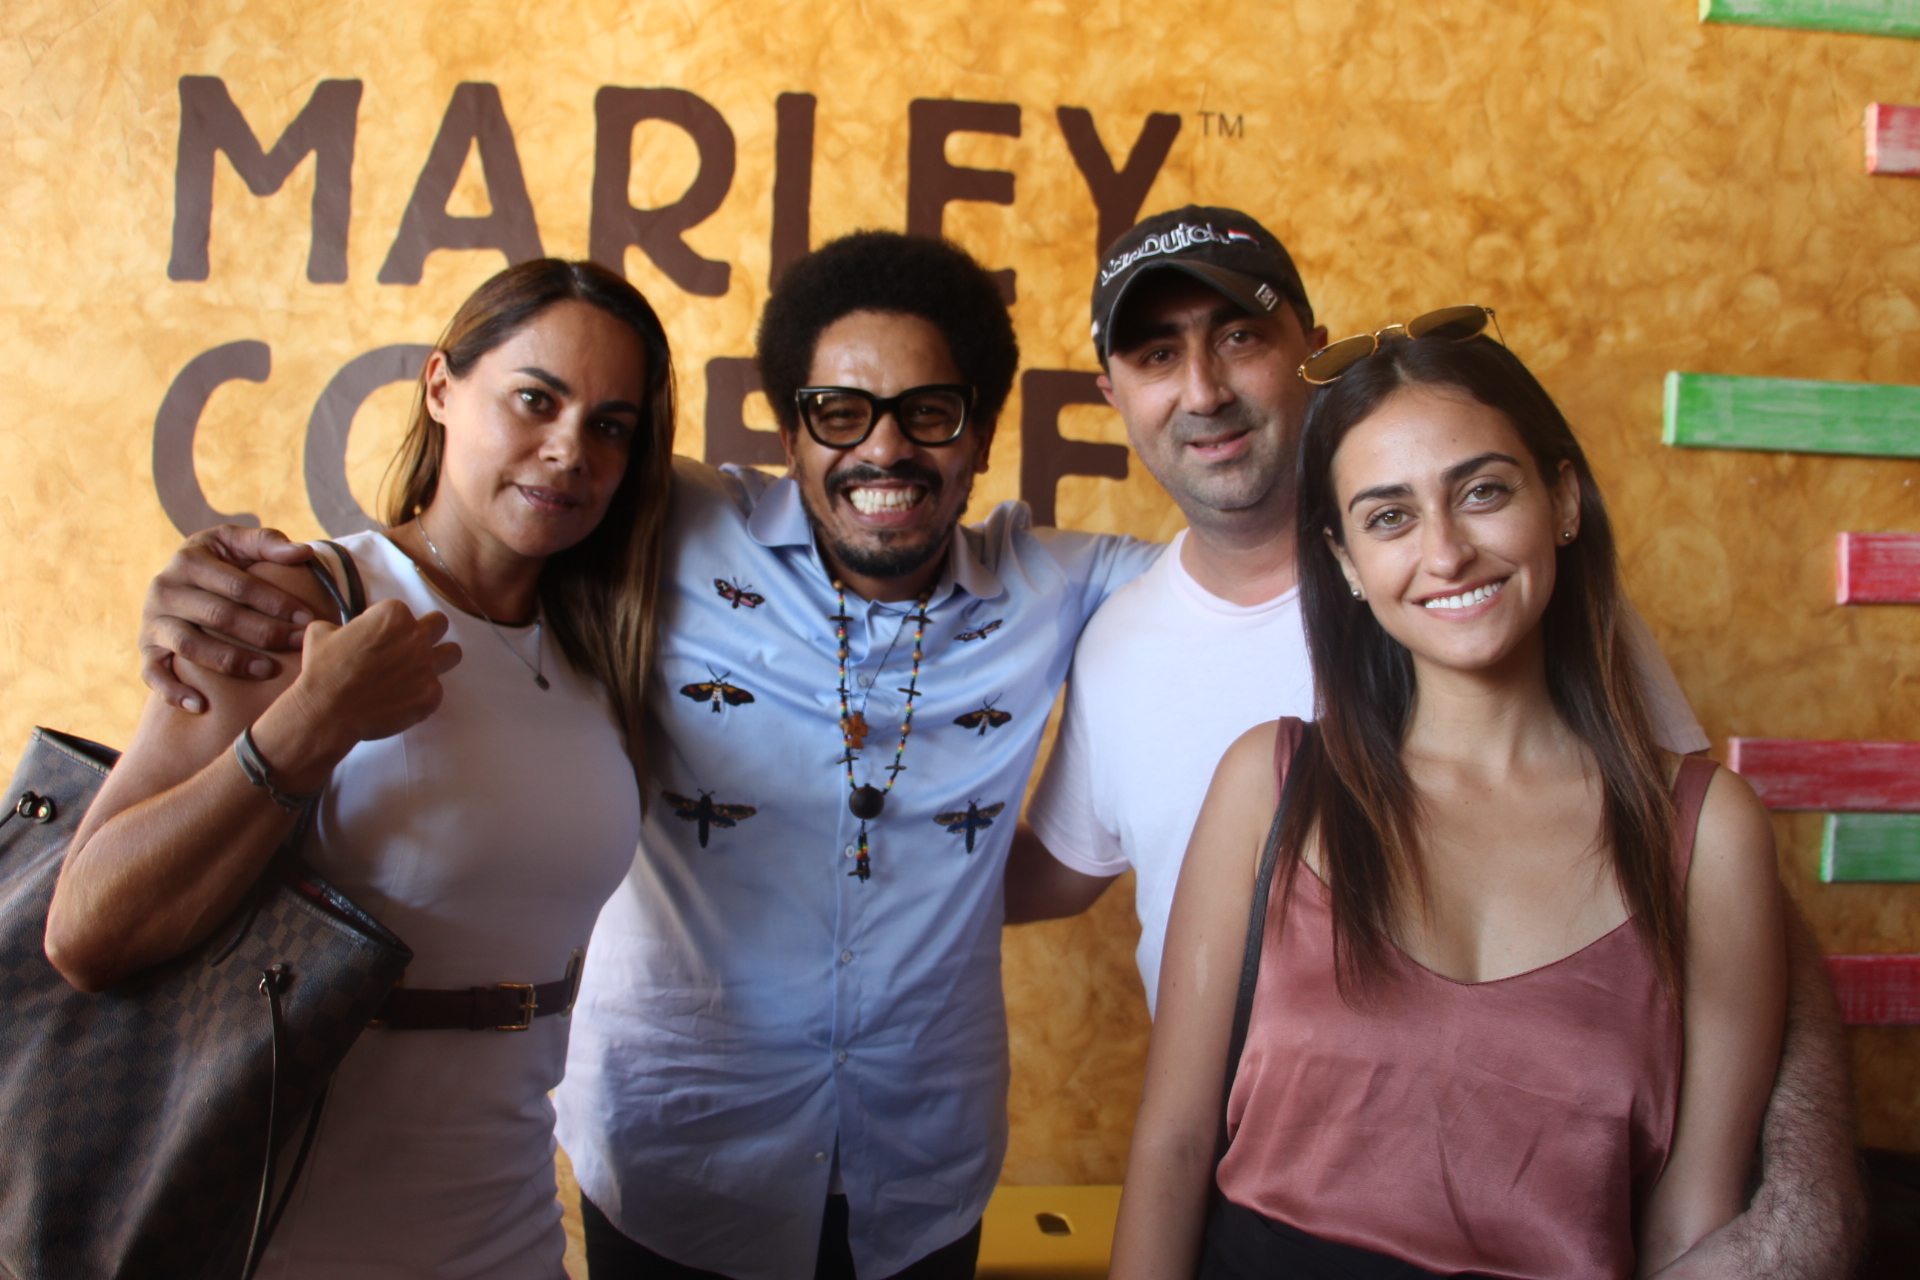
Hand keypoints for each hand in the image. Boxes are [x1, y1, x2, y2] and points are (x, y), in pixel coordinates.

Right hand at [139, 526, 316, 710]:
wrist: (183, 577)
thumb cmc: (222, 561)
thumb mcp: (238, 543)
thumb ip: (269, 542)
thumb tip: (303, 552)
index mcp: (189, 559)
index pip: (239, 586)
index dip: (275, 602)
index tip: (307, 619)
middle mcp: (164, 589)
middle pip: (219, 616)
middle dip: (263, 632)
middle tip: (297, 644)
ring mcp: (153, 621)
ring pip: (191, 646)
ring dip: (230, 661)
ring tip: (267, 670)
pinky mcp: (147, 648)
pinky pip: (153, 674)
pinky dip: (173, 691)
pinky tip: (201, 705)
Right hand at [286, 601, 462, 753]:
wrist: (327, 711)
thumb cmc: (323, 670)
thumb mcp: (321, 632)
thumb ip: (344, 625)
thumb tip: (349, 631)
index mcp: (393, 615)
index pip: (401, 612)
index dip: (386, 626)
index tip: (374, 639)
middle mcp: (417, 637)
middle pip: (438, 625)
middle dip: (425, 633)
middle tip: (406, 648)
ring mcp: (428, 667)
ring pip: (452, 653)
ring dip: (438, 658)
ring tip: (417, 671)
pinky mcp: (431, 695)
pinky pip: (436, 690)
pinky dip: (421, 694)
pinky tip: (401, 700)